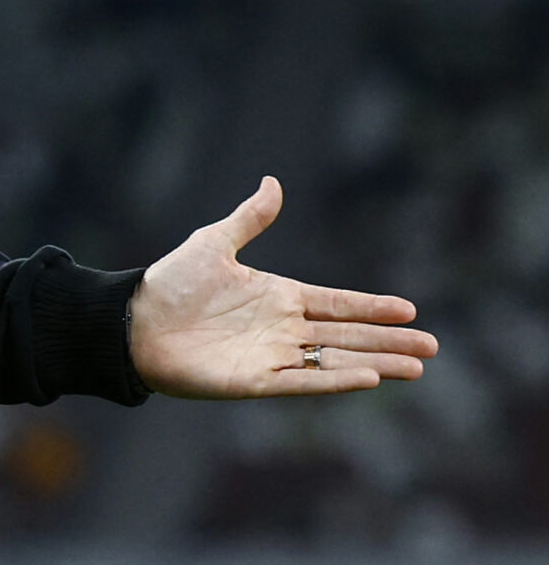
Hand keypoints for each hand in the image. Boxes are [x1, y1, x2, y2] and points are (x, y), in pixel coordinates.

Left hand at [129, 176, 437, 397]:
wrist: (132, 322)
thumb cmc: (169, 284)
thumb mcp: (213, 244)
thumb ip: (249, 218)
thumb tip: (273, 182)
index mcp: (277, 297)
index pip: (337, 303)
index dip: (372, 308)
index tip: (409, 310)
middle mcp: (281, 329)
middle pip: (347, 335)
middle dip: (389, 341)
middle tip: (432, 348)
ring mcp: (271, 356)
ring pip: (335, 360)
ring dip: (376, 362)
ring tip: (416, 369)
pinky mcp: (255, 381)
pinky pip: (304, 381)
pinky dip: (336, 379)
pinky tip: (369, 377)